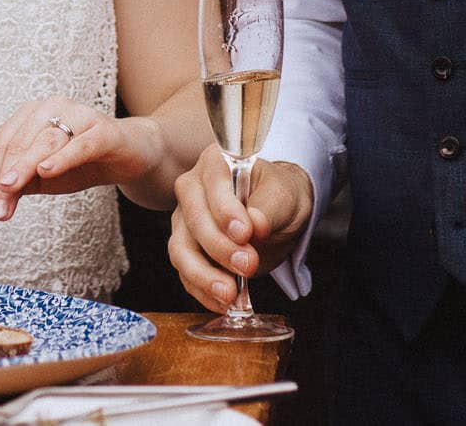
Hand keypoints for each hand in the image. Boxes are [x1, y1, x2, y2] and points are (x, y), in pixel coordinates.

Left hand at [0, 98, 161, 219]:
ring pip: (45, 141)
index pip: (2, 142)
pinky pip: (79, 144)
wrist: (130, 156)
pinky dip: (61, 157)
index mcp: (32, 114)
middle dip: (5, 176)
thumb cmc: (82, 163)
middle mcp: (52, 107)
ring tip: (11, 189)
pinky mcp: (104, 130)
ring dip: (24, 168)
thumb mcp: (45, 178)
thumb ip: (21, 185)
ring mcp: (79, 115)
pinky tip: (46, 170)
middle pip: (20, 141)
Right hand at [167, 144, 313, 310]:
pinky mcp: (186, 249)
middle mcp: (192, 189)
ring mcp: (184, 220)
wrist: (276, 215)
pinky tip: (223, 302)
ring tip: (229, 294)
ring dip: (204, 276)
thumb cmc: (279, 196)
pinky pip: (185, 273)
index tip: (245, 233)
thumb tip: (256, 225)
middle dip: (220, 248)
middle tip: (248, 265)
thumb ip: (269, 207)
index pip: (212, 185)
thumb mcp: (285, 196)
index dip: (225, 210)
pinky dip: (202, 291)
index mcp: (215, 163)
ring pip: (181, 250)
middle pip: (193, 220)